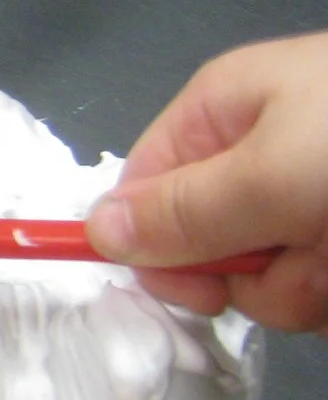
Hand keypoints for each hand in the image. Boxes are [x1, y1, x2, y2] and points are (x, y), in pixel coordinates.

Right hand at [86, 32, 327, 330]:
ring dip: (310, 285)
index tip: (200, 288)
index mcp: (220, 111)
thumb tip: (94, 233)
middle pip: (208, 247)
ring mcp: (306, 194)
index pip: (143, 191)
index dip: (159, 248)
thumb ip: (186, 210)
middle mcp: (258, 153)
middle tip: (311, 257)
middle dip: (258, 274)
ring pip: (269, 278)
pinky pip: (314, 285)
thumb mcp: (276, 169)